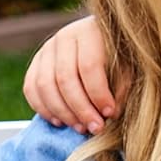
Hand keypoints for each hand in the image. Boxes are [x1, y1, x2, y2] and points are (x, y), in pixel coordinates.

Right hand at [24, 16, 115, 132]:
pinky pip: (31, 89)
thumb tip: (110, 113)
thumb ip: (122, 86)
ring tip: (80, 128)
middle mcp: (64, 36)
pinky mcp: (36, 63)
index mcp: (89, 32)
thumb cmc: (121, 56)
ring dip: (62, 112)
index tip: (109, 114)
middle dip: (80, 109)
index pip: (88, 66)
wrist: (103, 43)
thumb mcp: (129, 67)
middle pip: (64, 78)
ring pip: (44, 85)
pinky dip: (43, 109)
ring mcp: (47, 49)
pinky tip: (60, 122)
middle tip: (95, 128)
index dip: (98, 93)